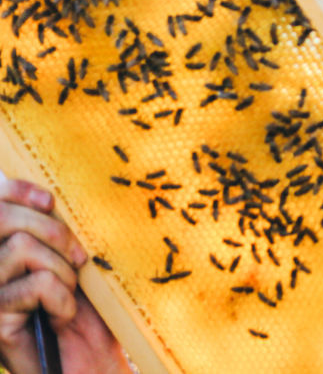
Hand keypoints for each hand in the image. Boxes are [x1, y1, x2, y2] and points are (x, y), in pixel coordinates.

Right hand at [0, 179, 129, 373]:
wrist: (88, 363)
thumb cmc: (85, 309)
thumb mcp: (72, 260)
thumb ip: (54, 229)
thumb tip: (50, 195)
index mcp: (1, 248)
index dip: (16, 191)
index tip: (50, 202)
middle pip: (3, 219)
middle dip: (52, 231)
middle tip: (78, 260)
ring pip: (20, 247)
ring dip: (60, 269)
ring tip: (67, 293)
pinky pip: (34, 284)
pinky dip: (61, 297)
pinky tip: (60, 316)